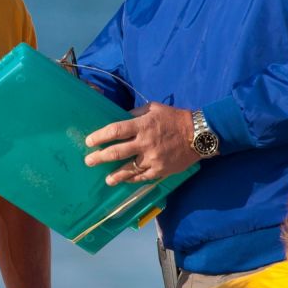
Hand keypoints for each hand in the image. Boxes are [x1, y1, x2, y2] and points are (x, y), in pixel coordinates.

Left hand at [83, 102, 200, 185]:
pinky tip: (125, 180)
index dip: (99, 137)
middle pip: (117, 152)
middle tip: (89, 161)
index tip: (89, 142)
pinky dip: (133, 179)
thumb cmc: (174, 118)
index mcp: (143, 125)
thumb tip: (118, 118)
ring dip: (115, 175)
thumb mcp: (153, 108)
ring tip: (107, 179)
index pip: (115, 131)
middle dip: (100, 157)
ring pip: (129, 169)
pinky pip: (143, 177)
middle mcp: (145, 143)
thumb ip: (135, 114)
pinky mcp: (161, 170)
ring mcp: (153, 159)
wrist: (199, 134)